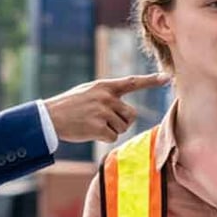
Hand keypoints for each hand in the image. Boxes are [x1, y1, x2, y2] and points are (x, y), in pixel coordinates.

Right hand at [43, 73, 171, 142]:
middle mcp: (106, 97)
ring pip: (122, 128)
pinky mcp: (98, 127)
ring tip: (92, 124)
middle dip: (122, 122)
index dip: (150, 81)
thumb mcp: (89, 92)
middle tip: (104, 121)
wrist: (50, 117)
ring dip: (111, 130)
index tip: (167, 78)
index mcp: (105, 86)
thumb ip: (108, 96)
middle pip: (131, 115)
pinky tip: (90, 131)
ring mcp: (102, 112)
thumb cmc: (70, 105)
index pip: (132, 82)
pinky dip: (103, 138)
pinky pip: (112, 137)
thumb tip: (127, 112)